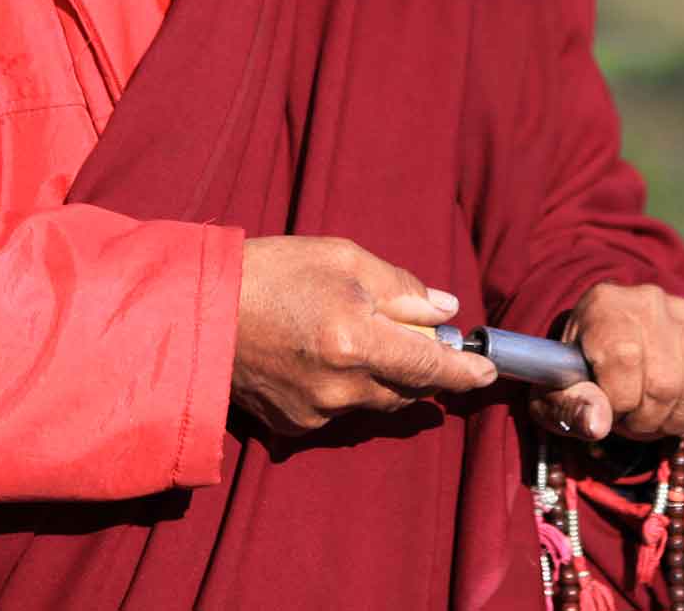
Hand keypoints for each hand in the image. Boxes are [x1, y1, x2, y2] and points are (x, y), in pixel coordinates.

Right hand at [233, 235, 497, 435]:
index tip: (486, 372)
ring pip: (375, 401)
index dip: (463, 372)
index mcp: (357, 342)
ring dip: (382, 376)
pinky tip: (321, 356)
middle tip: (409, 332)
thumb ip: (400, 286)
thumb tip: (443, 309)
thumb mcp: (342, 259)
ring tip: (354, 337)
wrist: (197, 310)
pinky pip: (339, 410)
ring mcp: (316, 412)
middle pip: (407, 389)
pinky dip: (346, 387)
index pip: (430, 367)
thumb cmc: (271, 273)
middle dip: (417, 365)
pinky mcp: (293, 426)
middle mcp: (341, 387)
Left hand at [532, 282, 683, 442]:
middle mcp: (650, 301)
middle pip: (664, 382)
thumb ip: (569, 406)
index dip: (617, 402)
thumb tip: (599, 424)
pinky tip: (678, 412)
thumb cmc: (582, 369)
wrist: (618, 335)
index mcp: (604, 306)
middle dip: (646, 420)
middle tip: (630, 422)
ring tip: (651, 417)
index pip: (623, 360)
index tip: (609, 411)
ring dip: (673, 421)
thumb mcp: (556, 389)